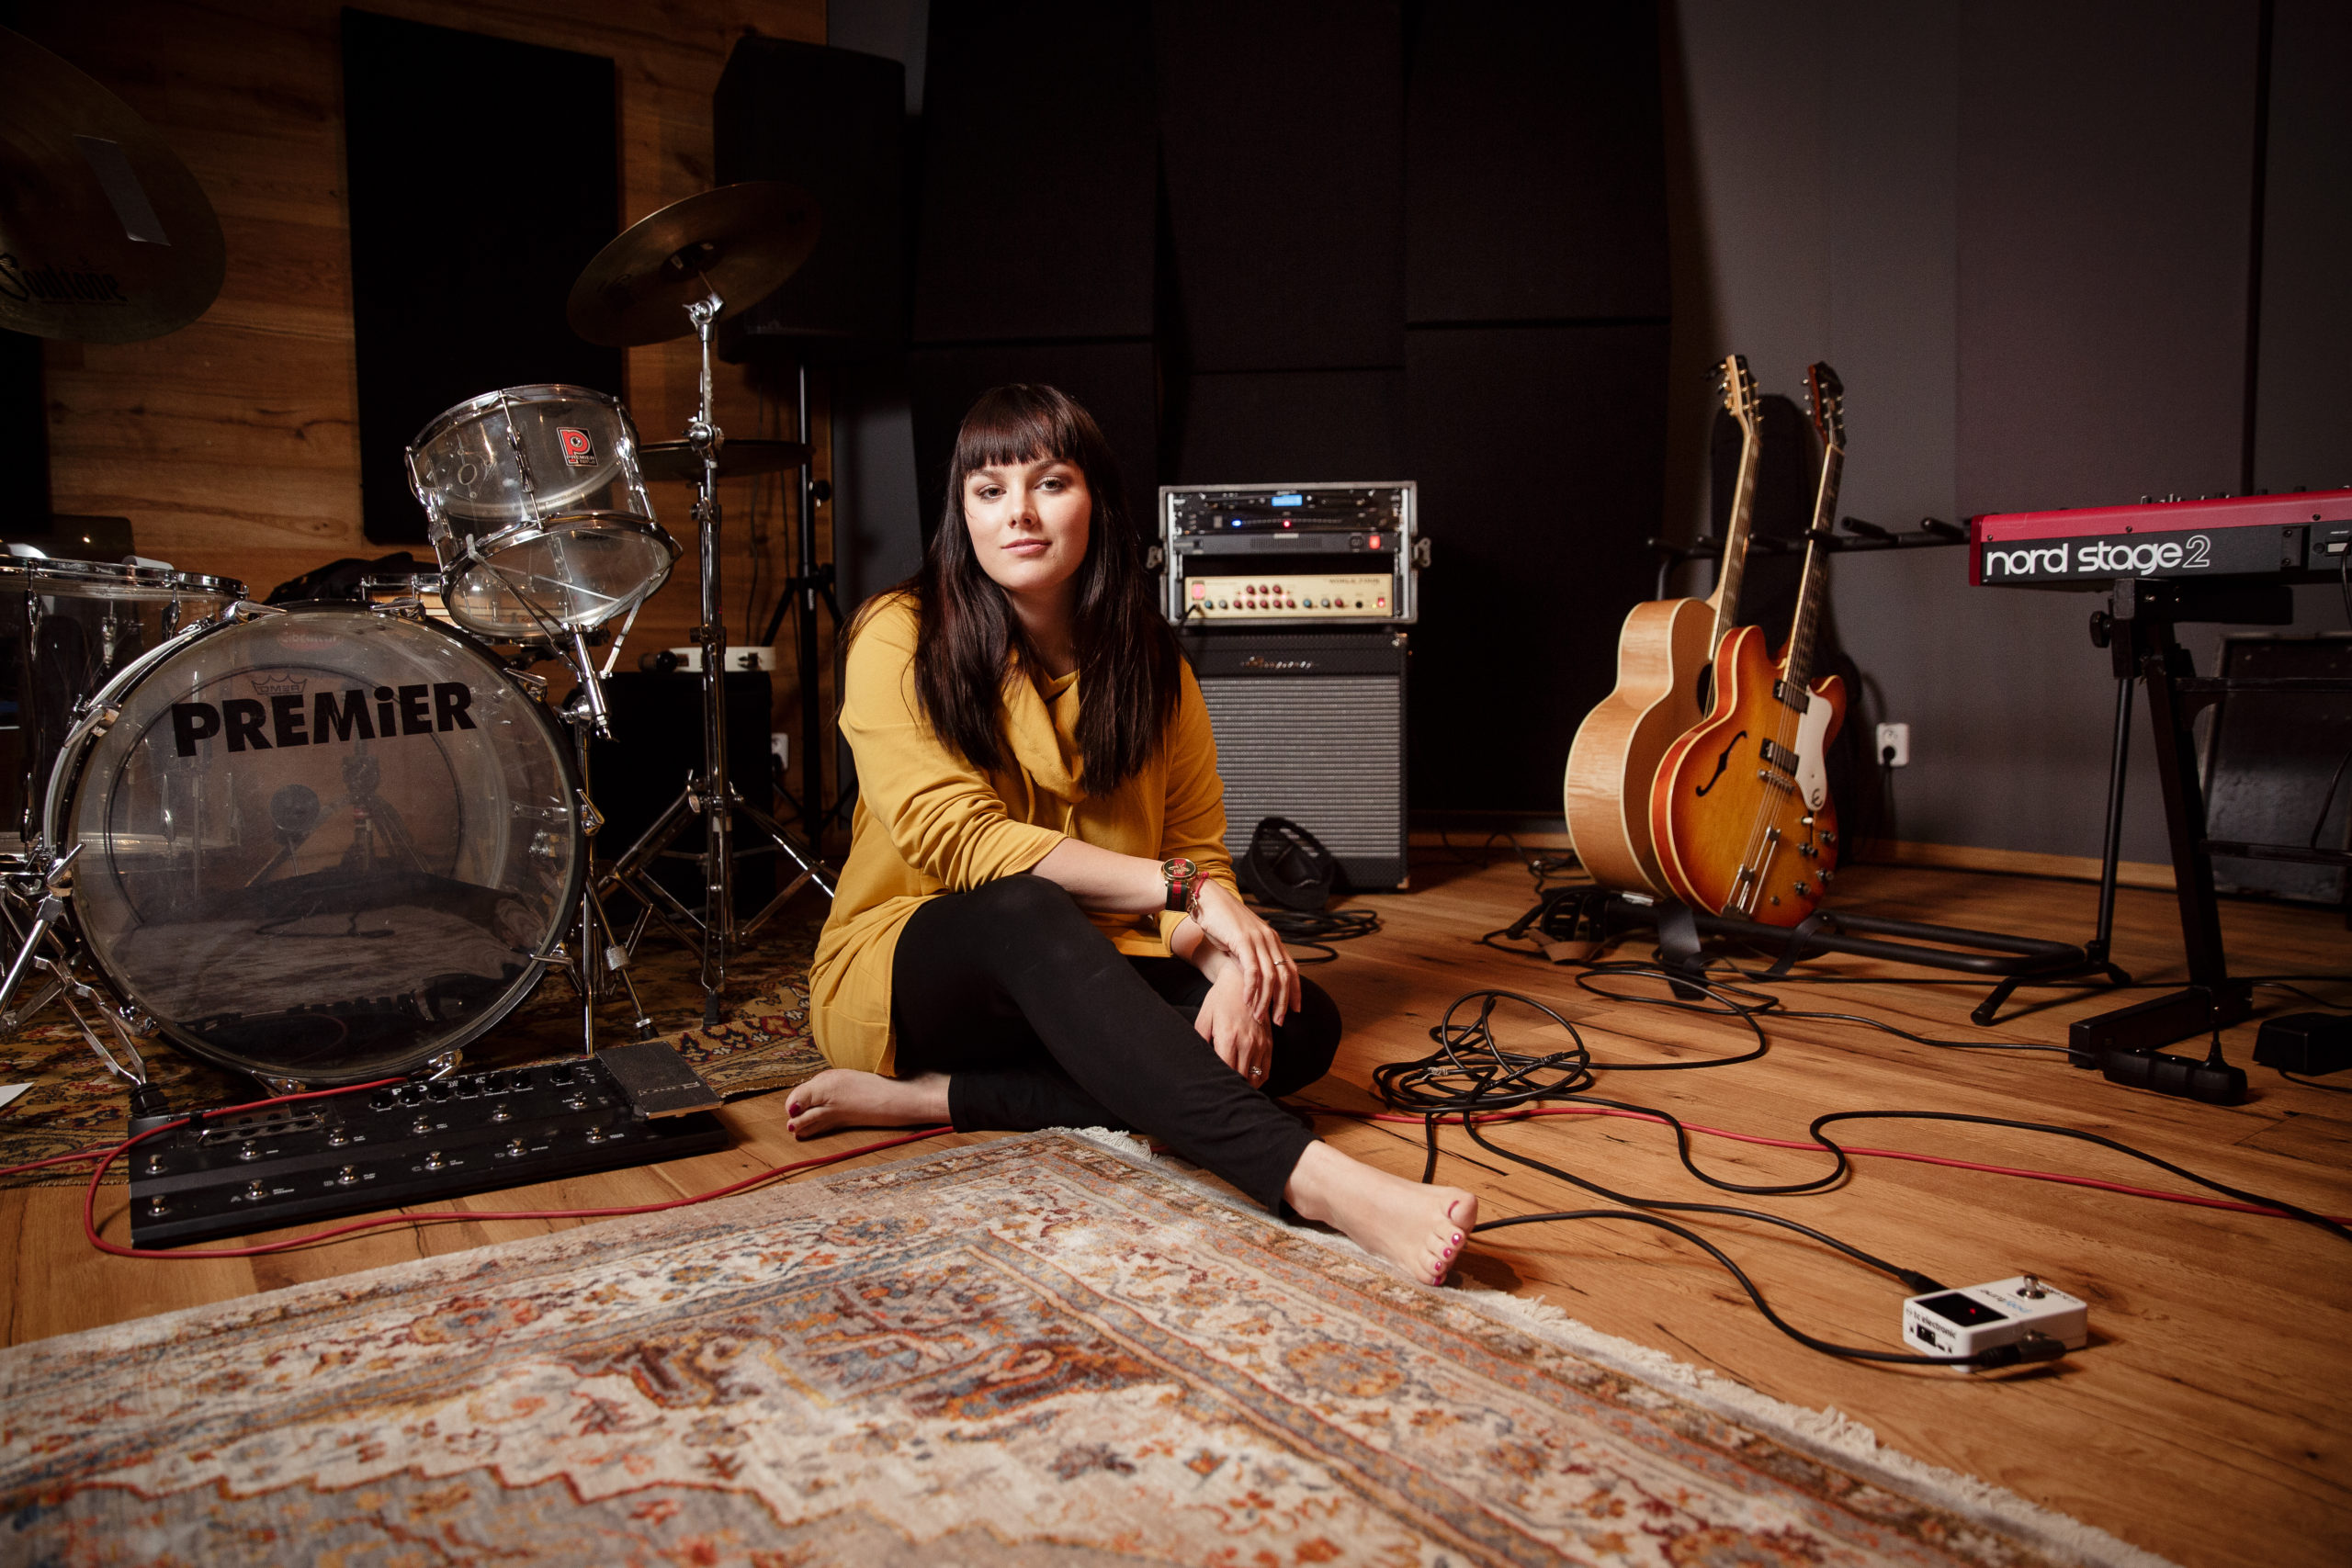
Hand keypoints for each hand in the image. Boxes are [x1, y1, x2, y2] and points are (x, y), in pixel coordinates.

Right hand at [1188, 880, 1302, 1023]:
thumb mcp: (1242, 942)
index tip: (1295, 1010)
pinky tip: (1247, 1001)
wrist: (1207, 900)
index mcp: (1272, 940)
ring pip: (1270, 977)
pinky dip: (1251, 989)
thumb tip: (1253, 980)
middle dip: (1283, 1002)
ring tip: (1259, 1017)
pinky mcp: (1243, 941)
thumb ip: (1250, 958)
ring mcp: (1258, 940)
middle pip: (1284, 977)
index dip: (1295, 992)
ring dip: (1265, 1000)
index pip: (1292, 970)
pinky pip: (1252, 970)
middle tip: (1280, 1021)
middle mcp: (1270, 939)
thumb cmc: (1221, 922)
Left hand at [1194, 964, 1273, 1085]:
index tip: (1210, 1086)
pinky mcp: (1268, 1042)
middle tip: (1219, 1092)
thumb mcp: (1204, 1017)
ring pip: (1255, 1078)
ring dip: (1245, 1086)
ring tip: (1233, 1090)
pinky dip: (1258, 1080)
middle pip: (1240, 1077)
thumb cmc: (1220, 998)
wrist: (1242, 979)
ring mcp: (1260, 1043)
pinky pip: (1266, 1070)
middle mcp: (1246, 1042)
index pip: (1225, 1070)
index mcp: (1228, 1037)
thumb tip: (1196, 1060)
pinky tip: (1249, 1083)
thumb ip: (1200, 1039)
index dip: (1217, 1082)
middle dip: (1230, 1086)